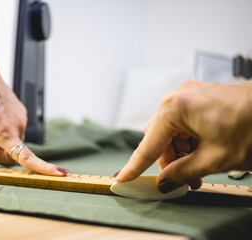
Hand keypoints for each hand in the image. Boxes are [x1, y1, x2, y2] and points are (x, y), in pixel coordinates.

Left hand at [0, 0, 67, 175]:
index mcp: (5, 133)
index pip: (27, 157)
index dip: (44, 168)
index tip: (59, 174)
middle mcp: (18, 126)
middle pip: (14, 154)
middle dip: (0, 153)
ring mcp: (21, 117)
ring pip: (15, 140)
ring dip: (3, 140)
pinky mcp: (22, 111)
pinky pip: (17, 128)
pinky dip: (7, 130)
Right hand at [115, 80, 251, 192]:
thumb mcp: (216, 158)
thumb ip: (183, 171)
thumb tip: (165, 181)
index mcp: (175, 109)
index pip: (148, 145)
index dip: (135, 166)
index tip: (121, 178)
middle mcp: (176, 98)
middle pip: (158, 137)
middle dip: (168, 161)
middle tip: (182, 181)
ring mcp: (187, 95)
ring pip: (170, 131)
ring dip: (179, 153)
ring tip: (197, 171)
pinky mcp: (197, 97)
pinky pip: (182, 123)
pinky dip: (187, 141)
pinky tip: (200, 154)